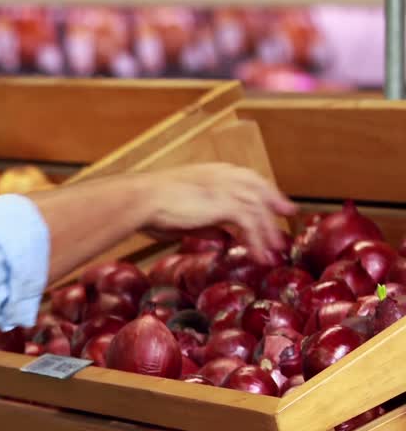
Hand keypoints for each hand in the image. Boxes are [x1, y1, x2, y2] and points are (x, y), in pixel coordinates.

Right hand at [136, 163, 296, 259]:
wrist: (140, 200)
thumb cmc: (150, 209)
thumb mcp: (184, 217)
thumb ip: (207, 226)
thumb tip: (224, 237)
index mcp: (210, 173)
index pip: (244, 179)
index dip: (259, 190)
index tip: (269, 202)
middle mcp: (222, 175)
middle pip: (258, 187)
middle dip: (274, 201)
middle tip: (288, 214)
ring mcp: (226, 187)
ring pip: (258, 209)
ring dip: (267, 231)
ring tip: (274, 251)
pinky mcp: (226, 203)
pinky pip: (251, 224)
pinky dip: (256, 242)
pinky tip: (258, 257)